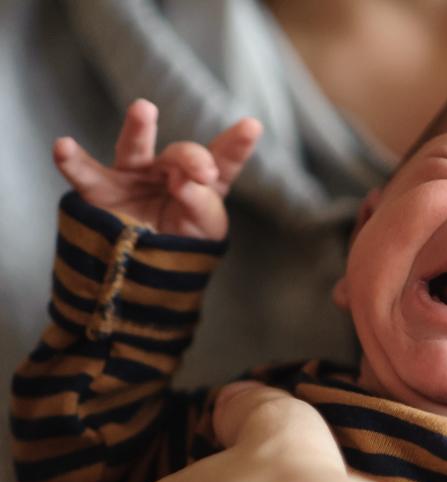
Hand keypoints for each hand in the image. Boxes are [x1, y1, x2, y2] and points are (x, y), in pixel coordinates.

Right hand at [53, 99, 261, 239]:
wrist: (145, 276)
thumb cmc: (183, 247)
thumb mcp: (205, 230)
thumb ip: (201, 203)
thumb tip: (181, 180)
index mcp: (202, 182)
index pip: (223, 160)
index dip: (236, 145)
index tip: (251, 127)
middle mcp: (168, 172)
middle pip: (180, 155)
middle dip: (191, 158)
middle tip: (202, 171)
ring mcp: (133, 177)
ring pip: (134, 149)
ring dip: (138, 129)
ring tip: (144, 109)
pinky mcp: (101, 191)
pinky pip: (84, 174)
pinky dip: (72, 161)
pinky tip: (63, 146)